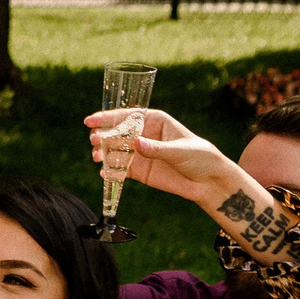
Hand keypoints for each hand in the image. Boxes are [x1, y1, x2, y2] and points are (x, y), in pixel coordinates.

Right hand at [85, 108, 247, 205]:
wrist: (207, 182)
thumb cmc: (199, 158)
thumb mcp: (180, 150)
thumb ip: (156, 148)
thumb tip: (136, 143)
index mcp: (155, 121)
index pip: (128, 116)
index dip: (108, 117)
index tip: (92, 121)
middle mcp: (144, 135)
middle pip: (117, 132)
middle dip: (102, 135)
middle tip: (94, 141)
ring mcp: (140, 153)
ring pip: (114, 151)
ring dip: (102, 153)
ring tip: (96, 158)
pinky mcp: (138, 171)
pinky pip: (119, 170)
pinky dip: (109, 171)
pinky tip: (104, 173)